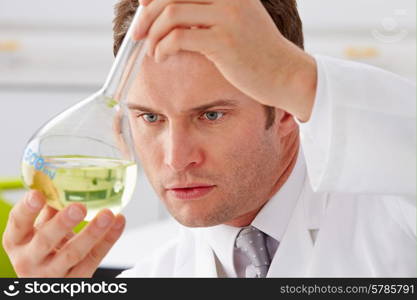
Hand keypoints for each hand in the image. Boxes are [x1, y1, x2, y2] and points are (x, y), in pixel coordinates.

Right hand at [2, 190, 124, 276]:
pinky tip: (118, 223)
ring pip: (73, 254)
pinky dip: (108, 240)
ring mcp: (53, 274)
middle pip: (45, 241)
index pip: (17, 224)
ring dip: (92, 232)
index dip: (26, 209)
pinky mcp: (76, 280)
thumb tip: (63, 179)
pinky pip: (94, 259)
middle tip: (79, 207)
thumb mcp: (38, 230)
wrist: (48, 282)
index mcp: (18, 241)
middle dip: (62, 223)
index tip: (37, 194)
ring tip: (107, 214)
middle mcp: (30, 260)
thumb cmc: (43, 250)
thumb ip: (49, 209)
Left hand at [134, 0, 316, 121]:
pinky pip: (179, 38)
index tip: (143, 7)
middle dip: (146, 14)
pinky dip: (162, 47)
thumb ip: (208, 11)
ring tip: (151, 49)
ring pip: (171, 14)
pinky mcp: (224, 42)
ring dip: (152, 33)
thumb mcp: (236, 20)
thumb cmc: (256, 51)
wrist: (284, 73)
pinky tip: (161, 57)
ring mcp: (227, 17)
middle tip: (137, 33)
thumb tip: (170, 12)